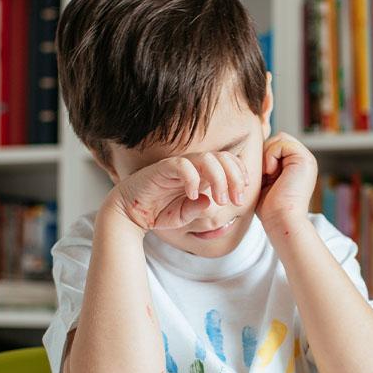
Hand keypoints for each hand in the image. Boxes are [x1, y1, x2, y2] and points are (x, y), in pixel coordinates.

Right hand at [108, 152, 248, 231]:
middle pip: (222, 157)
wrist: (129, 213)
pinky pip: (182, 165)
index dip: (239, 173)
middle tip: (237, 200)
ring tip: (221, 200)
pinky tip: (193, 194)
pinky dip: (192, 179)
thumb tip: (211, 202)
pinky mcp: (163, 168)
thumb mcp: (184, 215)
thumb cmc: (157, 211)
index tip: (243, 194)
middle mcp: (192, 166)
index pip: (227, 162)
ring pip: (207, 159)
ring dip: (219, 178)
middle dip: (235, 177)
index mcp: (201, 173)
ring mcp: (178, 165)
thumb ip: (198, 210)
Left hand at [257, 133, 316, 227]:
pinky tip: (271, 172)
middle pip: (278, 139)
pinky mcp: (304, 159)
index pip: (276, 145)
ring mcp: (306, 159)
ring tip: (268, 174)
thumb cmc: (270, 208)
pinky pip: (281, 143)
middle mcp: (303, 161)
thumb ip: (265, 165)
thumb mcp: (265, 181)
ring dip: (268, 154)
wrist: (281, 220)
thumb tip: (254, 147)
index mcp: (296, 166)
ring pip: (279, 138)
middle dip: (265, 153)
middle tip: (264, 174)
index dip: (263, 156)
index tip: (261, 176)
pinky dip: (271, 155)